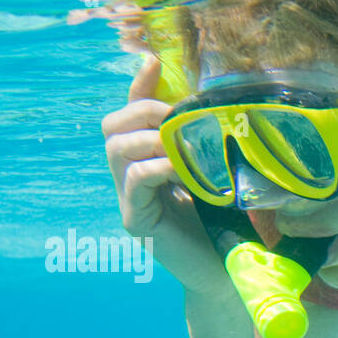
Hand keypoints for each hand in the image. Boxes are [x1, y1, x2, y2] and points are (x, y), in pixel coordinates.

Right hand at [102, 55, 230, 296]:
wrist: (226, 276)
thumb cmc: (226, 227)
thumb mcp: (217, 176)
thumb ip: (207, 146)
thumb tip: (221, 106)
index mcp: (148, 162)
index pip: (130, 115)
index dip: (137, 86)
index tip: (152, 60)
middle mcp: (131, 178)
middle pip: (112, 126)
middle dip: (140, 110)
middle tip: (173, 115)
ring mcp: (129, 200)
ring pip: (117, 149)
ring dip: (149, 137)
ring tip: (179, 142)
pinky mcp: (136, 221)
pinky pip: (134, 180)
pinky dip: (155, 167)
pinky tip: (179, 169)